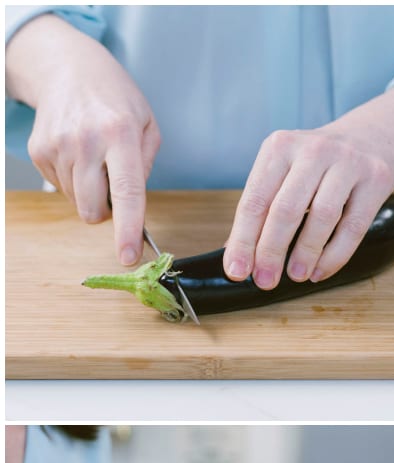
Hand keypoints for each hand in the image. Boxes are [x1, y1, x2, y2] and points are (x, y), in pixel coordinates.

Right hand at [6, 15, 158, 265]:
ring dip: (91, 193)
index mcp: (120, 135)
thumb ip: (146, 167)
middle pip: (93, 209)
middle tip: (114, 188)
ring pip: (78, 203)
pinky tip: (78, 154)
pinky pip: (61, 189)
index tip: (128, 257)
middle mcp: (86, 141)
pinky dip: (74, 181)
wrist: (67, 68)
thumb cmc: (116, 99)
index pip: (127, 193)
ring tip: (96, 160)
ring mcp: (57, 146)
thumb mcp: (147, 126)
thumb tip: (134, 207)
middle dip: (107, 212)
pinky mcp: (39, 151)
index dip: (127, 230)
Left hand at [223, 129, 393, 287]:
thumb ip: (263, 207)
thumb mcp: (284, 171)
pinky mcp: (375, 180)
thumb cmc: (317, 165)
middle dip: (271, 251)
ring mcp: (347, 163)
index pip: (255, 199)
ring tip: (295, 276)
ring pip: (322, 216)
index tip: (236, 270)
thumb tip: (237, 253)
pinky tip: (321, 271)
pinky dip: (335, 255)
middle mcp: (313, 150)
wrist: (368, 138)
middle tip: (264, 281)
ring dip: (305, 253)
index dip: (243, 239)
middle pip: (286, 208)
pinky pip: (354, 227)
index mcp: (280, 146)